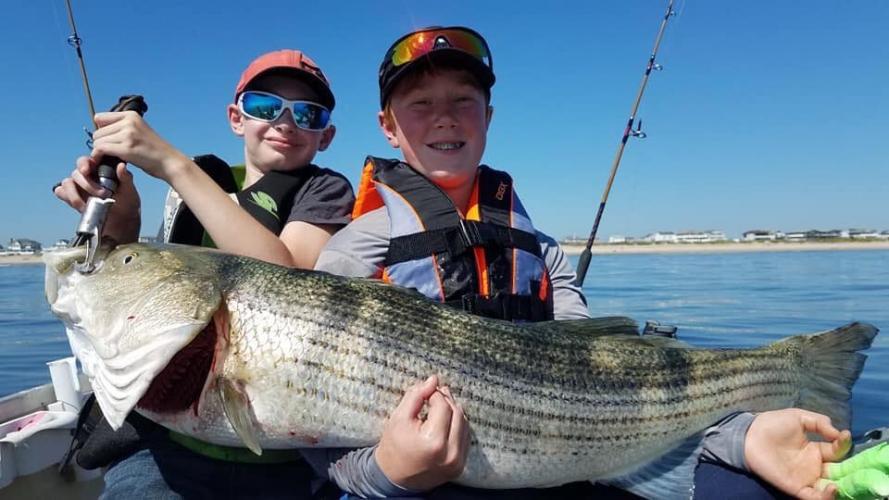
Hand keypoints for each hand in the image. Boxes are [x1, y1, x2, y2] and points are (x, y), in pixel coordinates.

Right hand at [53, 156, 140, 243]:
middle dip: (87, 184)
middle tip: (102, 194)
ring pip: (67, 183)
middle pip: (77, 173)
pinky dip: (66, 197)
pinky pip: (62, 193)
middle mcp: (87, 177)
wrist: (123, 222)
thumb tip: (121, 166)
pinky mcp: (73, 198)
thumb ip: (125, 178)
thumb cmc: (127, 203)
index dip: (84, 164)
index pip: (86, 161)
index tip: (86, 171)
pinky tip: (78, 205)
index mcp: (99, 170)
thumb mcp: (130, 190)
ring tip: (88, 205)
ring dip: (75, 194)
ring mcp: (78, 187)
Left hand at [91, 111, 189, 180]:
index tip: (107, 141)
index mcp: (131, 115)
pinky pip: (101, 149)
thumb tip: (100, 130)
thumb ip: (122, 127)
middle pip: (97, 131)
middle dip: (100, 143)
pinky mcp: (126, 148)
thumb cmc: (154, 150)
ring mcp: (128, 134)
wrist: (170, 162)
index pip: (100, 118)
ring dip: (100, 151)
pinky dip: (98, 156)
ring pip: (98, 141)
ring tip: (110, 158)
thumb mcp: (140, 131)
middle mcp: (129, 122)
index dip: (101, 130)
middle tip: (109, 153)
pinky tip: (103, 161)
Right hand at [374, 375, 469, 490]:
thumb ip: (416, 396)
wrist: (394, 479)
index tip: (427, 390)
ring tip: (440, 405)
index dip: (435, 394)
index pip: (443, 406)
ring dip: (454, 411)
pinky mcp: (460, 465)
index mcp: (433, 442)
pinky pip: (465, 437)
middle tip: (435, 393)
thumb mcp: (399, 418)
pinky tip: (446, 420)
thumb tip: (433, 380)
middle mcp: (450, 453)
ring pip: (464, 424)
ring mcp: (458, 461)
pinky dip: (457, 425)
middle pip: (457, 414)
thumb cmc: (394, 447)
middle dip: (446, 400)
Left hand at [745, 409, 850, 499]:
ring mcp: (805, 477)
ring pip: (830, 488)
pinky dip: (826, 497)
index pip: (837, 451)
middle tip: (858, 466)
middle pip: (838, 472)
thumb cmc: (772, 424)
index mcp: (815, 449)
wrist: (749, 435)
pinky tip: (832, 487)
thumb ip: (820, 422)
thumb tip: (839, 433)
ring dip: (842, 486)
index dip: (844, 444)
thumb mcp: (798, 417)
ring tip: (845, 478)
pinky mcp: (796, 487)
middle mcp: (813, 465)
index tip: (845, 436)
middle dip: (850, 470)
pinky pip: (814, 497)